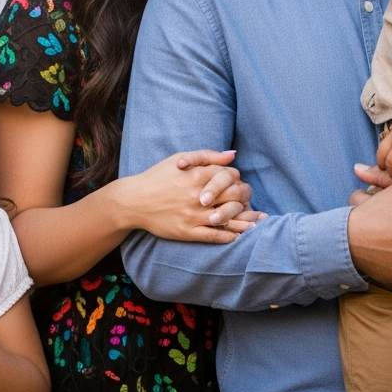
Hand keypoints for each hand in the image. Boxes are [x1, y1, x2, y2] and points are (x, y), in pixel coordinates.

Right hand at [123, 150, 261, 243]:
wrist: (134, 201)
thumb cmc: (158, 177)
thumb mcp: (180, 159)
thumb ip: (208, 156)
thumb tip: (232, 155)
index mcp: (198, 175)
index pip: (230, 176)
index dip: (237, 179)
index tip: (237, 183)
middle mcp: (198, 195)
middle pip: (234, 196)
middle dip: (245, 198)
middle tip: (248, 201)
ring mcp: (193, 215)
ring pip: (228, 218)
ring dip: (246, 221)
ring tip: (257, 222)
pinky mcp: (187, 231)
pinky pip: (215, 235)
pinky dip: (230, 236)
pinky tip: (240, 235)